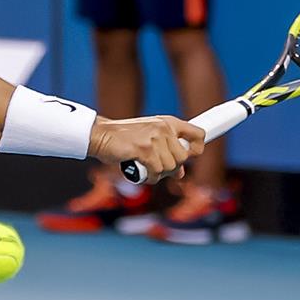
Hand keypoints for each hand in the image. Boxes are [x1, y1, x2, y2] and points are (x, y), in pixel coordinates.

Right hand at [89, 115, 204, 184]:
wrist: (100, 135)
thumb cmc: (124, 140)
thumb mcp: (149, 141)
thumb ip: (166, 153)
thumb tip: (180, 173)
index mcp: (168, 122)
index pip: (198, 134)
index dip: (197, 149)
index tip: (188, 156)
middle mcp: (164, 127)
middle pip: (183, 158)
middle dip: (172, 168)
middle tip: (157, 168)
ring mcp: (154, 137)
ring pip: (170, 167)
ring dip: (159, 174)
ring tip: (146, 169)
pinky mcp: (144, 149)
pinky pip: (157, 171)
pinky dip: (150, 177)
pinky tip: (142, 172)